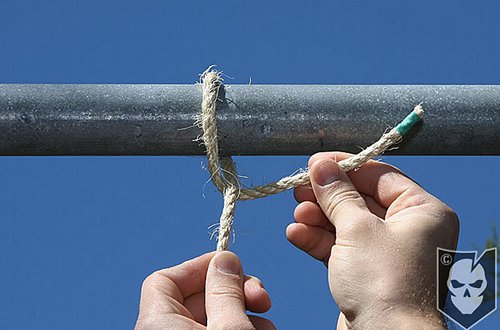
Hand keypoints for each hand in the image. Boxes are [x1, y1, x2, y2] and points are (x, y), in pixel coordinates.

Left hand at [135, 251, 273, 329]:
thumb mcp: (229, 328)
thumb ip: (225, 291)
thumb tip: (225, 258)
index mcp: (158, 323)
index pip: (165, 279)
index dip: (199, 267)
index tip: (231, 267)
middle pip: (197, 297)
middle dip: (235, 291)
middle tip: (262, 298)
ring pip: (212, 317)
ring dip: (244, 311)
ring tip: (266, 321)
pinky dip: (240, 327)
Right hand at [287, 152, 458, 328]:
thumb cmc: (385, 283)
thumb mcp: (357, 229)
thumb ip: (337, 194)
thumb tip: (320, 165)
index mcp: (422, 211)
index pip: (380, 174)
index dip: (345, 166)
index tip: (315, 162)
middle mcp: (408, 230)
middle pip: (360, 199)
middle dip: (326, 195)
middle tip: (299, 188)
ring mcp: (387, 252)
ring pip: (347, 223)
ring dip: (318, 218)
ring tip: (296, 214)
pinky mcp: (368, 272)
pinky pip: (341, 247)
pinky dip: (318, 240)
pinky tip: (296, 234)